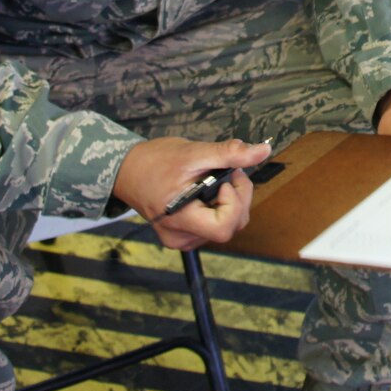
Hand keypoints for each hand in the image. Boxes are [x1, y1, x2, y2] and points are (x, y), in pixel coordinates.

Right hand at [112, 136, 271, 250]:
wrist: (128, 170)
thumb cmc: (155, 161)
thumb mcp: (193, 153)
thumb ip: (229, 154)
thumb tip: (263, 151)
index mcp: (180, 220)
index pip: (224, 228)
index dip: (234, 202)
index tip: (225, 179)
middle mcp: (181, 237)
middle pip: (230, 226)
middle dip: (237, 197)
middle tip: (227, 173)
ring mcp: (183, 239)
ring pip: (227, 226)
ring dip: (230, 202)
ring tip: (214, 181)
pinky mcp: (186, 235)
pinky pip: (216, 225)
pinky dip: (220, 207)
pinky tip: (207, 192)